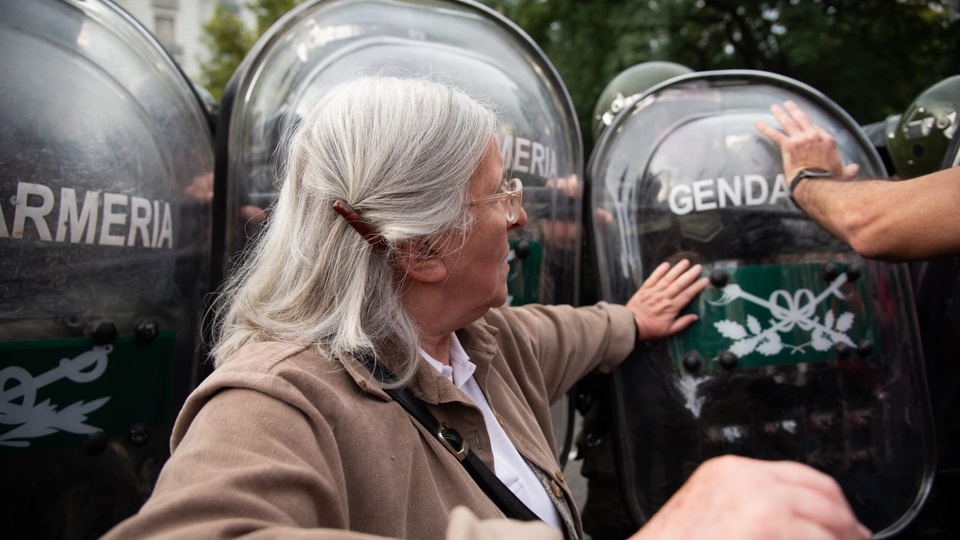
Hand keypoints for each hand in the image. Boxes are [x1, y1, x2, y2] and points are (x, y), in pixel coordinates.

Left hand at [626, 259, 707, 340]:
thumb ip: (682, 323)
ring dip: (677, 269)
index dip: (697, 287)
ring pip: (668, 278)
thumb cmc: (650, 330)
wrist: (631, 326)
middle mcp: (664, 297)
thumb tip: (695, 317)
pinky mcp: (644, 289)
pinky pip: (653, 278)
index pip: (687, 295)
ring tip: (685, 262)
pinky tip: (666, 264)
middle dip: (690, 275)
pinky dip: (659, 270)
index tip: (704, 281)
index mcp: (671, 308)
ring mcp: (654, 292)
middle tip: (698, 267)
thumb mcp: (668, 331)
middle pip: (680, 284)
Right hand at [631, 455, 870, 539]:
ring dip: (842, 538)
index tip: (842, 521)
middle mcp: (745, 477)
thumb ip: (743, 513)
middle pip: (821, 490)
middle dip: (845, 520)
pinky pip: (822, 539)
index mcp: (728, 472)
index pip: (797, 475)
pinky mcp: (769, 523)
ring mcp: (759, 499)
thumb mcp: (709, 520)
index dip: (827, 501)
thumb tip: (787, 526)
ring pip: (828, 517)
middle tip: (856, 539)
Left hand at [755, 101, 859, 181]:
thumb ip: (850, 169)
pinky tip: (757, 123)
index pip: (816, 128)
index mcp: (827, 140)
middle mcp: (814, 136)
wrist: (818, 184)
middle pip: (802, 118)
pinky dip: (765, 128)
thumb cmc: (830, 180)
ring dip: (780, 114)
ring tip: (774, 108)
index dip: (809, 125)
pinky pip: (774, 134)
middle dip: (793, 110)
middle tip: (787, 104)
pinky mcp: (789, 146)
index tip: (802, 121)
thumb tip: (856, 168)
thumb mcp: (844, 173)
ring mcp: (801, 139)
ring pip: (788, 122)